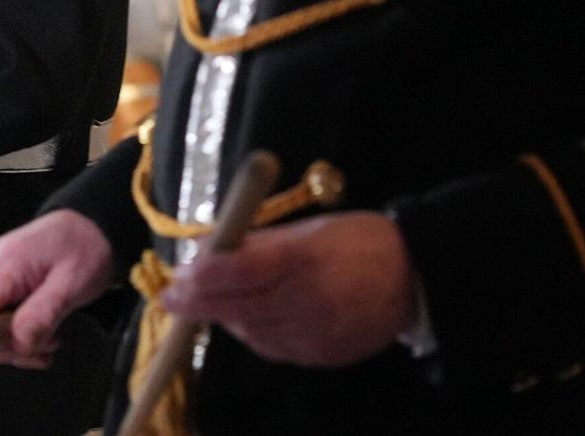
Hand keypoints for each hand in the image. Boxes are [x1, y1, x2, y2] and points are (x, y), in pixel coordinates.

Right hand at [0, 209, 114, 378]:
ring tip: (50, 340)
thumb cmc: (84, 248)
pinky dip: (19, 336)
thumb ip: (43, 313)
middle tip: (34, 350)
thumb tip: (18, 343)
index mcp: (6, 264)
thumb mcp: (72, 284)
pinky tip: (45, 336)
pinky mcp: (6, 286)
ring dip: (15, 343)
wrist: (92, 226)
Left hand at [156, 211, 416, 368]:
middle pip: (241, 306)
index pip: (245, 269)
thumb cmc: (355, 241)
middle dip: (201, 302)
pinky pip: (274, 347)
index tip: (176, 277)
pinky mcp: (322, 355)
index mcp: (307, 258)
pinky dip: (252, 332)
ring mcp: (317, 333)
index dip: (206, 276)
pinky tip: (244, 318)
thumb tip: (210, 252)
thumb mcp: (308, 229)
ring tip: (205, 302)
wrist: (413, 279)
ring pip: (253, 331)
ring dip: (224, 317)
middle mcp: (311, 300)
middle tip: (172, 296)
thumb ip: (259, 243)